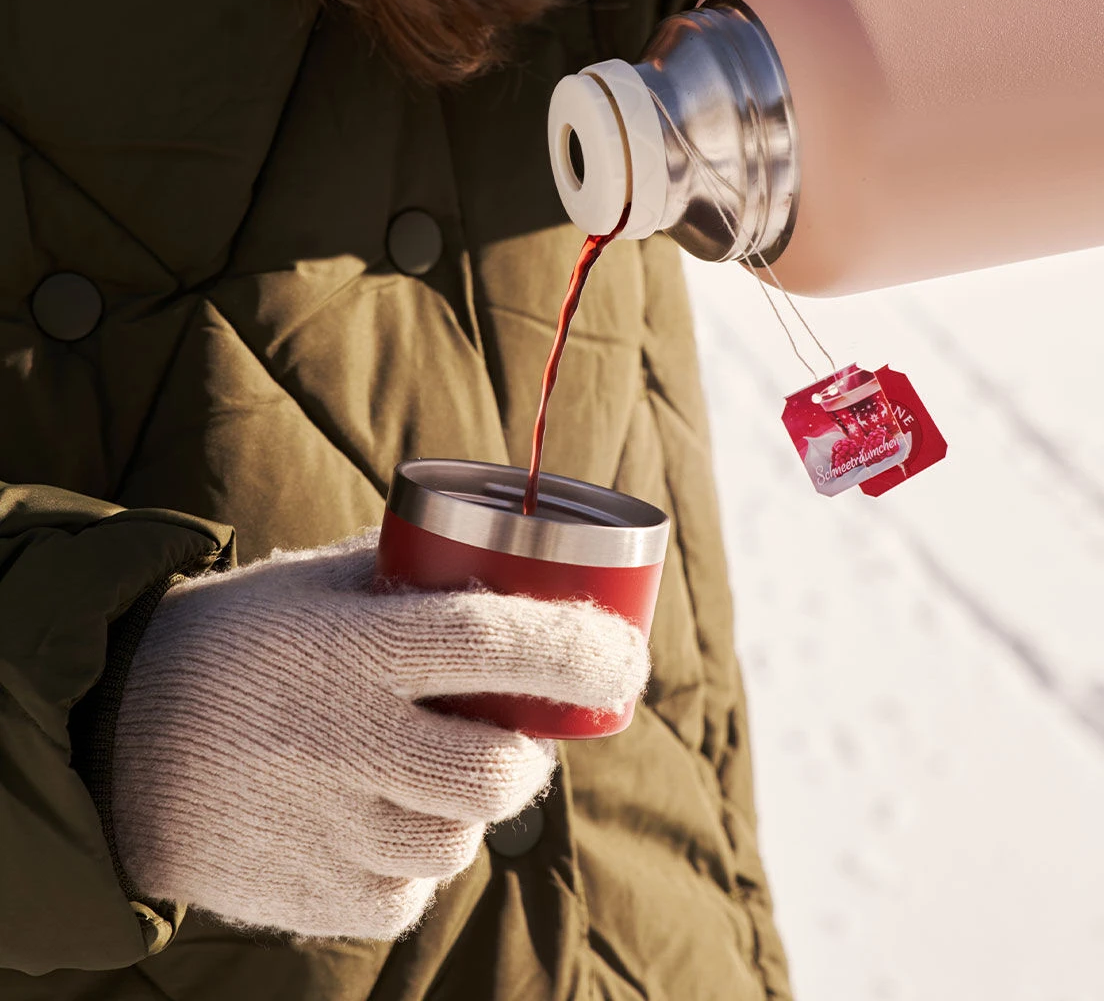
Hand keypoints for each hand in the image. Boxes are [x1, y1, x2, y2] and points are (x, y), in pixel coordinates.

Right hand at [110, 531, 648, 939]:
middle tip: (523, 728)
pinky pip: (411, 893)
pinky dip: (415, 858)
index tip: (623, 654)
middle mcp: (346, 741)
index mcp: (354, 649)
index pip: (498, 642)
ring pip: (462, 839)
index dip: (581, 648)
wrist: (113, 745)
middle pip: (501, 772)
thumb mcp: (315, 586)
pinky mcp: (314, 900)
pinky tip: (372, 816)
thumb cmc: (236, 646)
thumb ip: (411, 577)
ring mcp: (329, 830)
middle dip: (532, 752)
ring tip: (422, 768)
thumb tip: (520, 570)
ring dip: (468, 806)